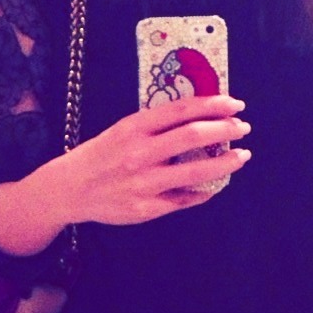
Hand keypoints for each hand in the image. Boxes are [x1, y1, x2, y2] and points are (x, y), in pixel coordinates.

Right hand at [58, 94, 251, 225]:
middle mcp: (140, 153)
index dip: (214, 105)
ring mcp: (144, 183)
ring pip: (196, 172)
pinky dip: (203, 192)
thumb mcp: (123, 130)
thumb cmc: (101, 155)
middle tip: (243, 128)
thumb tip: (201, 116)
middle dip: (226, 130)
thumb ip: (157, 125)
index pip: (182, 109)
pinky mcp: (146, 208)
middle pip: (194, 136)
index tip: (235, 104)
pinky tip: (213, 186)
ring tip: (241, 157)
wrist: (69, 189)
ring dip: (225, 163)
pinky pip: (184, 199)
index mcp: (134, 127)